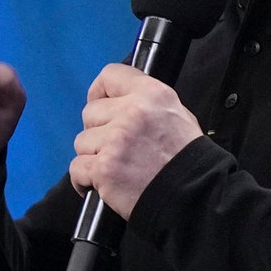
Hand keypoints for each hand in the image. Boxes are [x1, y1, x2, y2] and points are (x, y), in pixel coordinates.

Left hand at [70, 64, 202, 218]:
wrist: (193, 195)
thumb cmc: (186, 159)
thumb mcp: (177, 114)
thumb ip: (146, 102)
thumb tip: (119, 100)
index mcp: (151, 94)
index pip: (110, 75)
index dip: (101, 91)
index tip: (102, 103)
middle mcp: (132, 112)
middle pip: (90, 112)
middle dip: (98, 130)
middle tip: (115, 146)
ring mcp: (116, 140)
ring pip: (82, 141)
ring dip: (93, 155)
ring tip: (116, 167)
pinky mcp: (104, 168)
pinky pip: (77, 167)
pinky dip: (84, 179)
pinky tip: (102, 184)